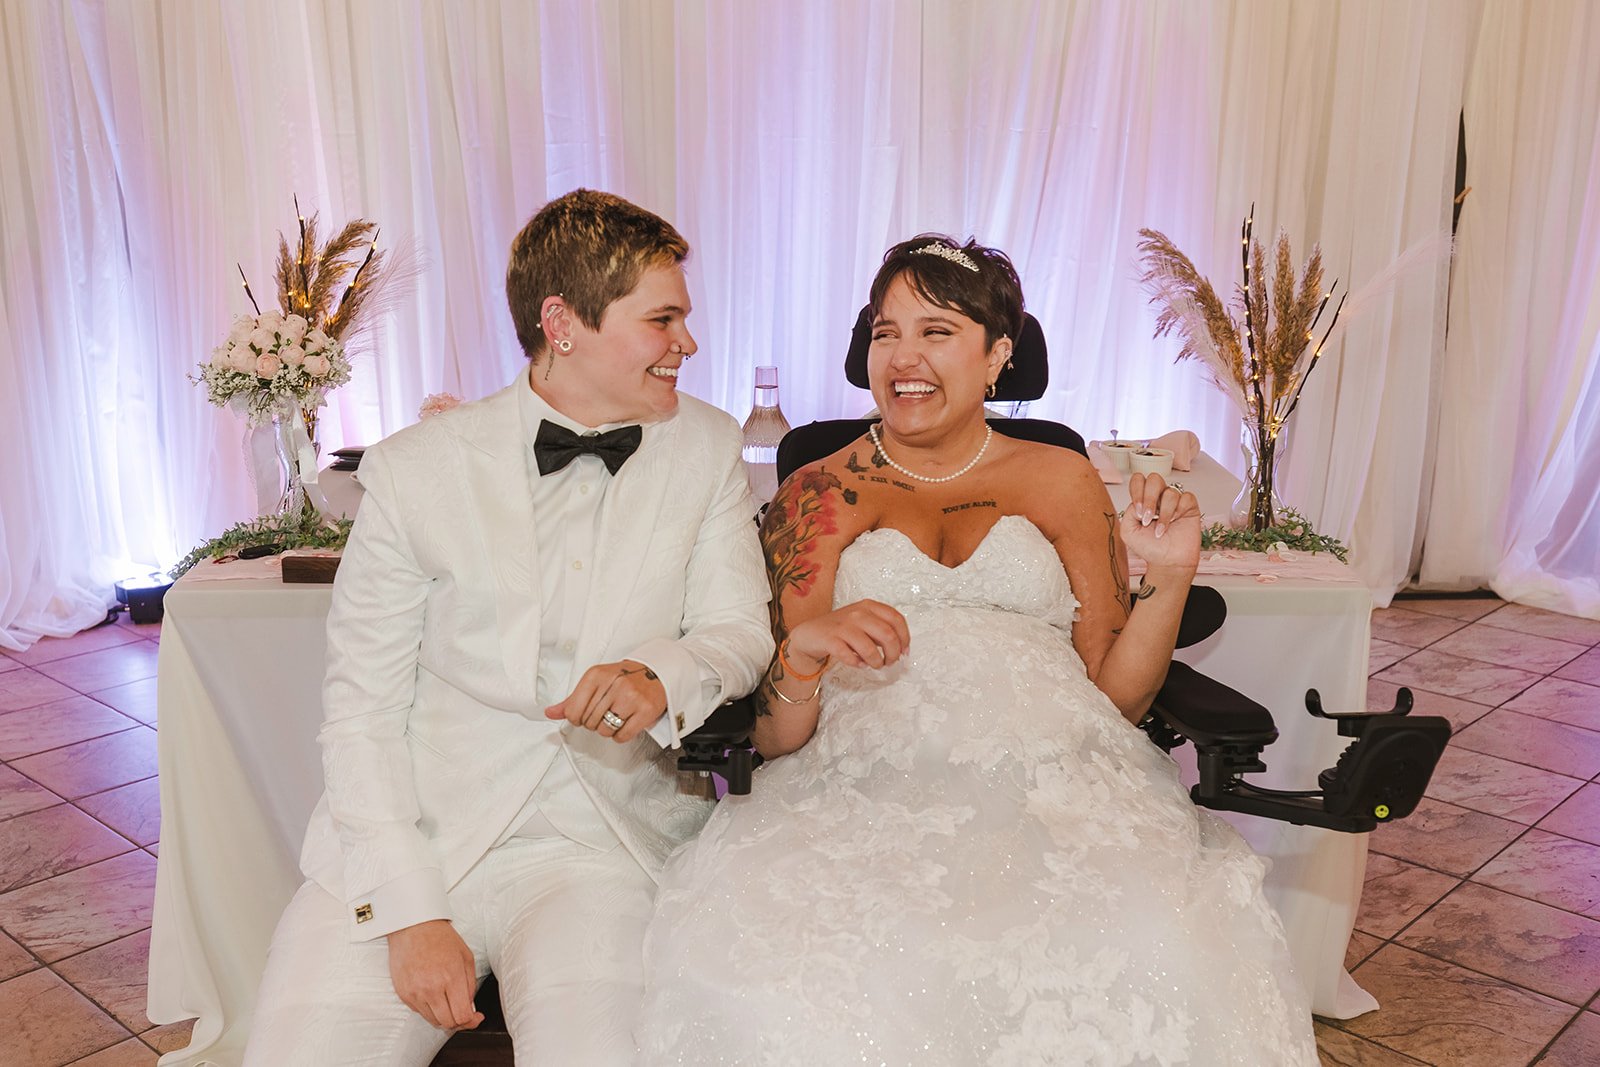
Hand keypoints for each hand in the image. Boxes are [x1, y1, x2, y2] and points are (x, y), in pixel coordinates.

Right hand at [386, 920, 482, 1031]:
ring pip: (433, 1021)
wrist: (413, 927)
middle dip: (459, 1021)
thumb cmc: (441, 938)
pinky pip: (419, 1012)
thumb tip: (471, 1008)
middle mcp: (432, 988)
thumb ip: (470, 985)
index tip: (476, 1017)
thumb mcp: (466, 957)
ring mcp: (415, 992)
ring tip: (448, 1003)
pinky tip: (433, 995)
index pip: (462, 1015)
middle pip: (448, 1023)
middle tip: (463, 1012)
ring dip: (443, 1016)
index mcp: (451, 977)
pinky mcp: (404, 994)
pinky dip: (429, 1009)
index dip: (472, 1021)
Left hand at [545, 659, 667, 742]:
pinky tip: (625, 723)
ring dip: (607, 730)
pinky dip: (621, 735)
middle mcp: (614, 684)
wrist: (656, 672)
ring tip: (615, 717)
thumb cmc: (623, 678)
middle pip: (588, 722)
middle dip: (593, 723)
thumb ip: (572, 699)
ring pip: (604, 730)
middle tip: (603, 714)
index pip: (572, 710)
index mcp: (596, 675)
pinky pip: (623, 736)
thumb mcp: (595, 682)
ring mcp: (631, 697)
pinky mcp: (645, 710)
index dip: (576, 718)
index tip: (583, 714)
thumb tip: (550, 712)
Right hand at [785, 599, 910, 672]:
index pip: (896, 619)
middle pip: (887, 635)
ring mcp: (843, 626)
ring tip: (874, 665)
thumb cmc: (842, 630)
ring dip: (876, 662)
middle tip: (890, 662)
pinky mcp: (830, 640)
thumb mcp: (864, 622)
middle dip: (893, 654)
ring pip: (870, 648)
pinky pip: (850, 657)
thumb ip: (882, 630)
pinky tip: (859, 664)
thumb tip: (901, 648)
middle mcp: (857, 613)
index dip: (905, 638)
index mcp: (869, 606)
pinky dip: (858, 664)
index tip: (904, 651)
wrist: (810, 633)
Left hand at [1120, 473, 1200, 573]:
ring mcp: (1174, 501)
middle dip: (1149, 498)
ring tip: (1161, 530)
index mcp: (1143, 500)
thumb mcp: (1128, 531)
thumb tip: (1140, 501)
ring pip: (1170, 492)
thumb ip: (1128, 512)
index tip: (1138, 512)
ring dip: (1164, 513)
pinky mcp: (1189, 506)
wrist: (1167, 562)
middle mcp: (1159, 497)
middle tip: (1148, 518)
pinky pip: (1186, 497)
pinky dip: (1178, 511)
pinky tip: (1175, 522)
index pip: (1138, 481)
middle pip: (1154, 479)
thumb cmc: (1150, 548)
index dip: (1137, 491)